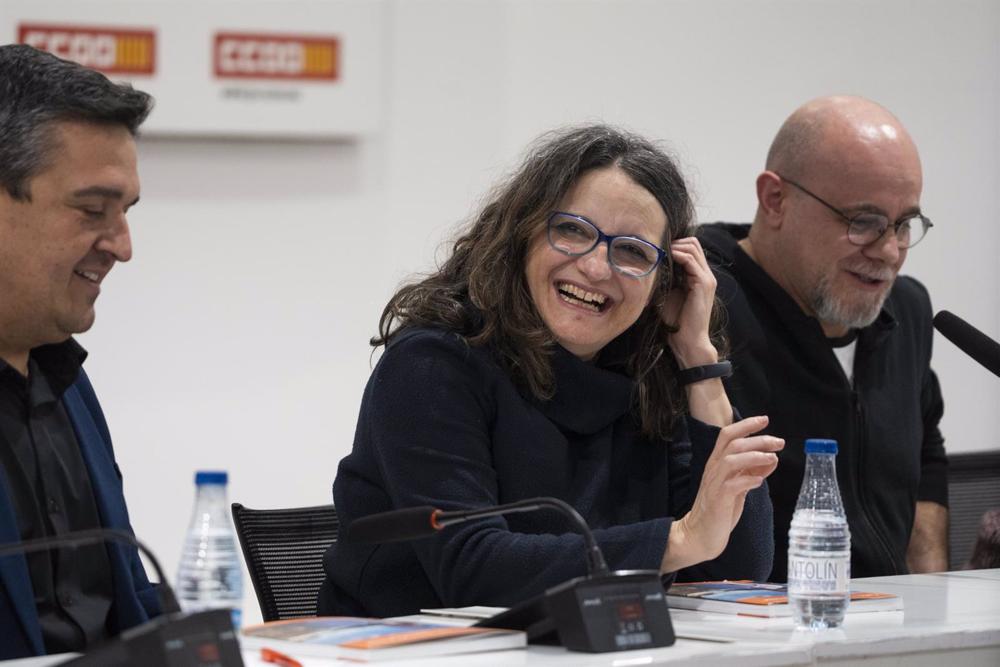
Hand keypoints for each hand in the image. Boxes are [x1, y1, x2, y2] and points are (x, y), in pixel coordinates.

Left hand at [660, 237, 717, 366]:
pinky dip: (677, 255)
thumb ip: (664, 280)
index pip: (691, 247)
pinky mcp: (704, 283)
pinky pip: (691, 260)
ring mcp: (707, 278)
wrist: (688, 341)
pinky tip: (663, 260)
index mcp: (699, 276)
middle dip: (674, 241)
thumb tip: (646, 267)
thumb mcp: (667, 295)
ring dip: (674, 246)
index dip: (674, 244)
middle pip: (693, 242)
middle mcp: (706, 274)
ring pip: (692, 247)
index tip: (656, 249)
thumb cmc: (676, 321)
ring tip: (657, 253)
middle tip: (656, 249)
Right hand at [663, 416, 782, 570]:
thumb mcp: (739, 487)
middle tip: (779, 442)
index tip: (764, 420)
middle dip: (758, 439)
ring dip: (754, 456)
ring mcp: (714, 484)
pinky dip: (748, 480)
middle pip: (733, 444)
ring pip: (731, 460)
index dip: (746, 425)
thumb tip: (772, 458)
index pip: (728, 435)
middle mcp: (713, 469)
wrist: (699, 535)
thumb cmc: (719, 510)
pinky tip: (759, 482)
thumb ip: (752, 472)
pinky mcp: (718, 500)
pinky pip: (732, 484)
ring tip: (773, 458)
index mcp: (717, 463)